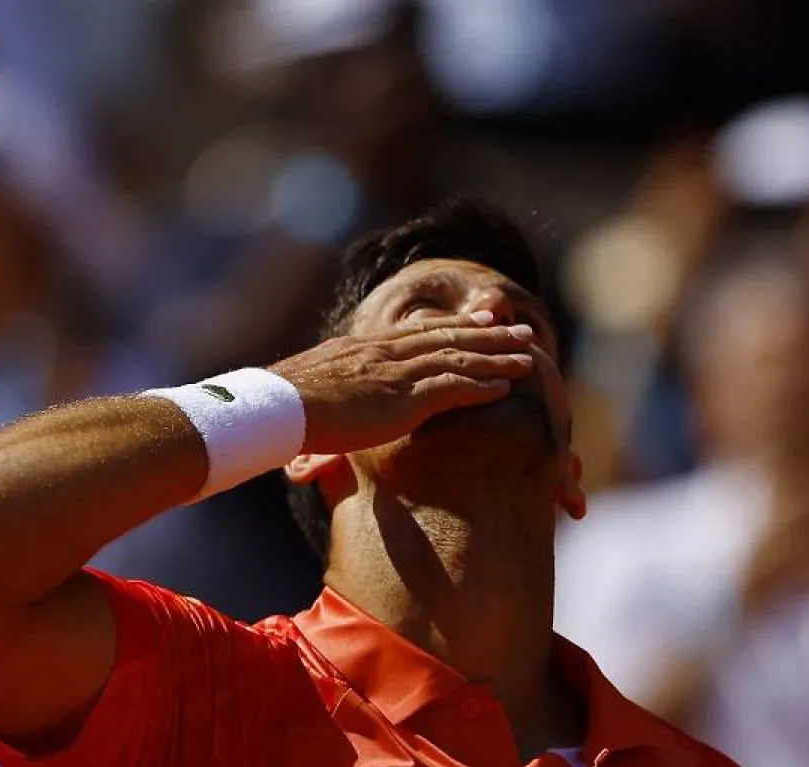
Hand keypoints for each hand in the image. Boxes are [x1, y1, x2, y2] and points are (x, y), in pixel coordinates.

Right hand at [270, 310, 536, 454]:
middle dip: (491, 333)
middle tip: (523, 330)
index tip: (484, 318)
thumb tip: (334, 397)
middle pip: (450, 336)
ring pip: (460, 358)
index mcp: (368, 346)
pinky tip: (505, 389)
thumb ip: (337, 385)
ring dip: (498, 358)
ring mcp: (398, 374)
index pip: (423, 329)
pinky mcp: (404, 399)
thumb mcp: (316, 384)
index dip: (458, 324)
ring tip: (529, 359)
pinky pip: (452, 388)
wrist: (279, 406)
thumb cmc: (287, 403)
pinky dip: (481, 386)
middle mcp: (389, 352)